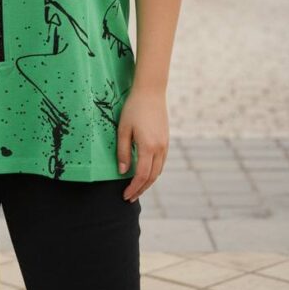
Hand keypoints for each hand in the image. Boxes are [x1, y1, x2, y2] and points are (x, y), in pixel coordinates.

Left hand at [116, 87, 168, 201]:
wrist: (151, 92)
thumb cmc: (133, 108)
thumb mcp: (123, 129)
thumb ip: (123, 151)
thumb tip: (122, 172)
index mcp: (148, 147)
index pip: (141, 176)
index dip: (133, 188)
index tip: (124, 195)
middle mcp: (159, 149)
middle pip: (151, 177)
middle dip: (140, 189)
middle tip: (129, 197)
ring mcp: (165, 145)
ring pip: (158, 171)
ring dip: (148, 182)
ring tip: (136, 188)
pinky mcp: (166, 140)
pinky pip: (161, 162)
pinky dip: (153, 172)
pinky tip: (145, 173)